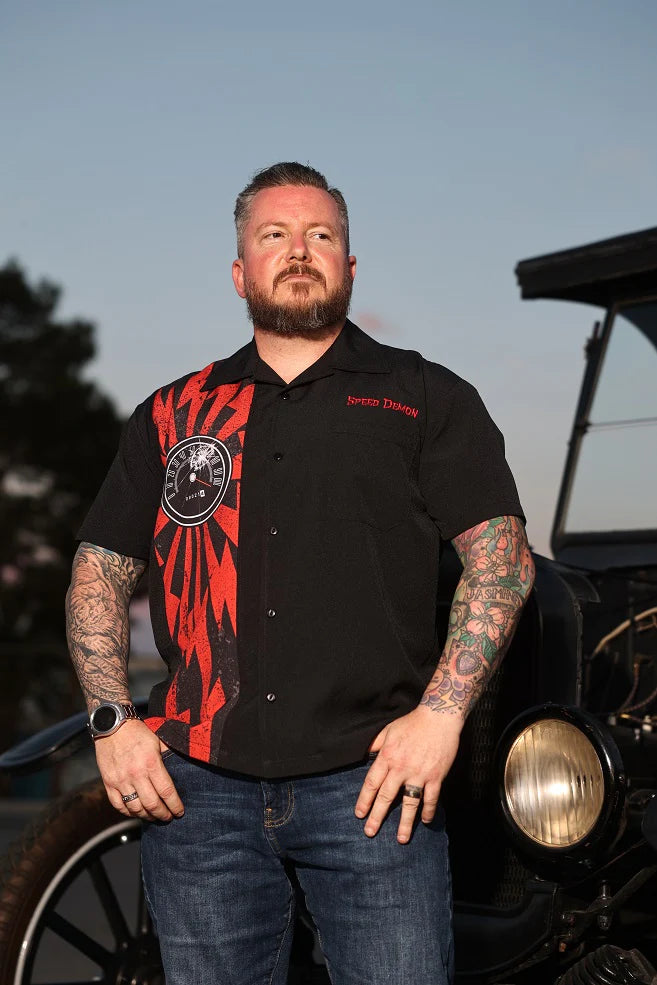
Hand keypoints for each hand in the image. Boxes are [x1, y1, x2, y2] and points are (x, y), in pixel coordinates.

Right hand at [94, 719, 183, 821]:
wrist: (112, 725)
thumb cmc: (138, 732)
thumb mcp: (159, 740)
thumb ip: (169, 755)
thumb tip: (183, 766)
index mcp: (151, 763)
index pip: (166, 792)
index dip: (174, 805)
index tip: (179, 812)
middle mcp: (136, 774)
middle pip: (152, 804)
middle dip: (163, 815)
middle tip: (168, 817)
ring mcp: (120, 780)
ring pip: (135, 808)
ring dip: (147, 816)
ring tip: (154, 816)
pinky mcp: (108, 783)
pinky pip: (118, 805)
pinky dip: (128, 812)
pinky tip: (136, 812)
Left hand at [354, 706, 462, 843]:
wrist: (439, 717)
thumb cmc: (412, 723)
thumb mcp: (388, 730)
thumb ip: (376, 744)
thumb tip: (364, 754)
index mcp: (387, 756)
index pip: (372, 783)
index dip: (364, 800)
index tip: (359, 814)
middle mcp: (401, 767)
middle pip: (386, 796)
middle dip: (377, 816)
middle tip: (370, 832)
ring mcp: (419, 773)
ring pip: (410, 803)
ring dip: (405, 823)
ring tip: (401, 839)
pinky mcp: (436, 776)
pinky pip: (431, 798)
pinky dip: (429, 811)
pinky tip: (426, 821)